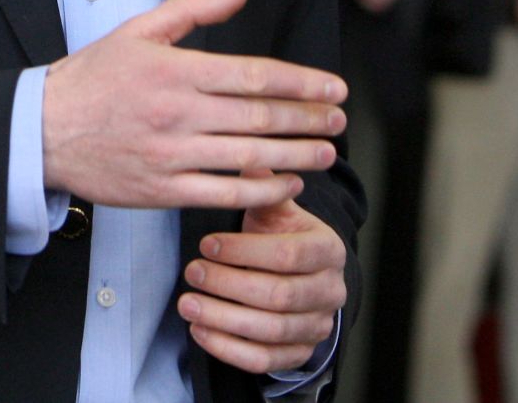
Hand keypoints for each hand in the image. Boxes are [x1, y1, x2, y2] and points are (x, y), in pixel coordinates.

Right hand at [42, 0, 345, 210]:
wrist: (42, 130)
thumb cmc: (93, 77)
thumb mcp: (137, 29)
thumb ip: (191, 9)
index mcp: (177, 70)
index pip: (254, 75)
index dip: (302, 82)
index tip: (333, 87)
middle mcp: (177, 112)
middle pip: (259, 116)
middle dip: (308, 119)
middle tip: (340, 119)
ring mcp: (171, 155)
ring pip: (247, 156)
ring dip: (295, 155)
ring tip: (326, 152)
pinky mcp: (161, 190)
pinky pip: (222, 192)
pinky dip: (259, 189)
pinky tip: (285, 183)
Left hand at [179, 185, 346, 374]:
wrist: (301, 277)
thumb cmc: (282, 237)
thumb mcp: (276, 210)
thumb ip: (262, 186)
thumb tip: (247, 156)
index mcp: (328, 248)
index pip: (288, 254)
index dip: (244, 251)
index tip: (206, 244)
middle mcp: (330, 290)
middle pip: (278, 295)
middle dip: (228, 284)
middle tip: (191, 272)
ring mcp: (317, 326)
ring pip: (270, 330)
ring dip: (222, 318)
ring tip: (186, 302)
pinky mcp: (299, 354)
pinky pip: (264, 360)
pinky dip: (228, 348)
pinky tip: (200, 329)